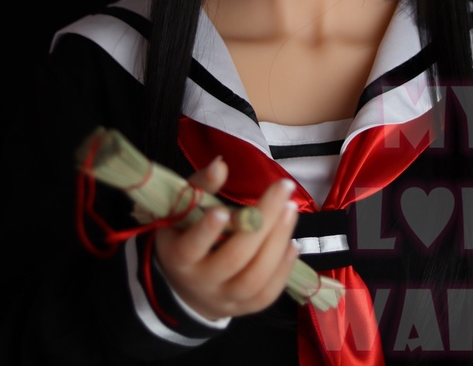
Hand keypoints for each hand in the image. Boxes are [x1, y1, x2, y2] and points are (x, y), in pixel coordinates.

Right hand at [154, 158, 299, 320]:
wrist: (187, 286)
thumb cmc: (186, 235)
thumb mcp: (184, 209)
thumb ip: (201, 186)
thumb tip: (220, 164)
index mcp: (179, 257)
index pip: (191, 248)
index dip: (207, 231)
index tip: (224, 210)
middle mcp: (202, 282)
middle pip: (233, 258)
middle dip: (262, 222)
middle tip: (283, 187)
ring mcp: (225, 298)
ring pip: (254, 278)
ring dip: (277, 241)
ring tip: (290, 209)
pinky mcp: (245, 307)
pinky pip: (268, 293)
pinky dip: (284, 267)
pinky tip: (293, 242)